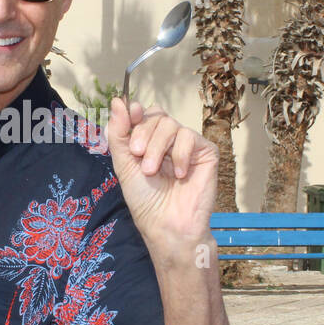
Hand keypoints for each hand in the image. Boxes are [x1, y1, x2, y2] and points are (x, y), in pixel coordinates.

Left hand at [103, 97, 217, 253]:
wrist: (167, 224)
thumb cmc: (146, 200)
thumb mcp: (124, 164)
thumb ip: (119, 133)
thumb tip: (117, 100)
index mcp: (148, 141)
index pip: (143, 113)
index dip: (134, 112)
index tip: (130, 115)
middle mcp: (168, 140)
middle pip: (156, 115)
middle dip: (143, 134)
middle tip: (138, 157)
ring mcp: (187, 145)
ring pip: (171, 124)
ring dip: (158, 147)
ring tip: (152, 171)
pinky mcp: (206, 152)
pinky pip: (190, 136)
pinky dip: (179, 154)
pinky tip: (178, 175)